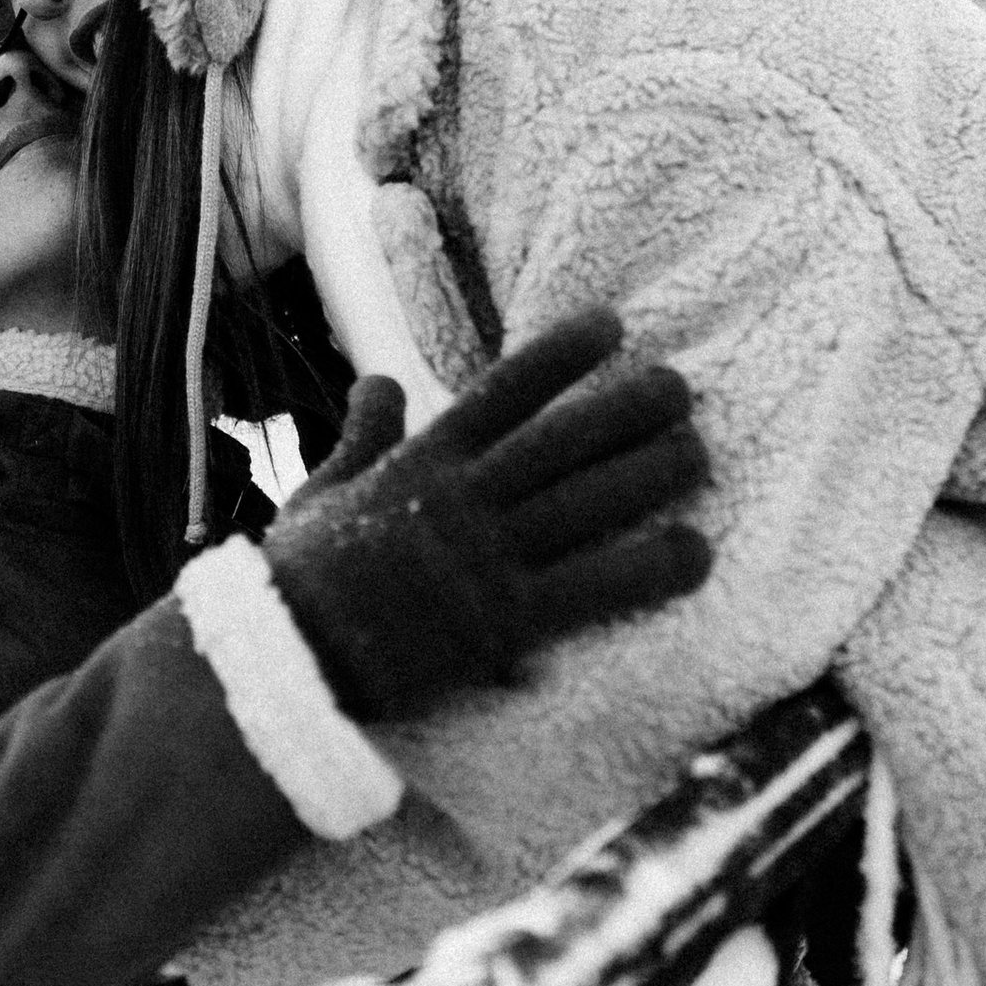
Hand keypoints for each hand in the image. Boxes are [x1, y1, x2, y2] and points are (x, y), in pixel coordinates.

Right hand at [263, 307, 709, 728]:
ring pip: (588, 503)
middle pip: (564, 441)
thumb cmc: (296, 582)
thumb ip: (361, 436)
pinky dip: (649, 569)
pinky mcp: (504, 623)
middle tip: (682, 387)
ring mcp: (487, 559)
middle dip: (628, 408)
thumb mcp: (318, 492)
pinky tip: (698, 553)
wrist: (284, 661)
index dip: (563, 354)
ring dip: (652, 474)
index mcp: (420, 463)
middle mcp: (463, 500)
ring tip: (702, 452)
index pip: (505, 392)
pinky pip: (593, 588)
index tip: (613, 324)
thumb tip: (377, 381)